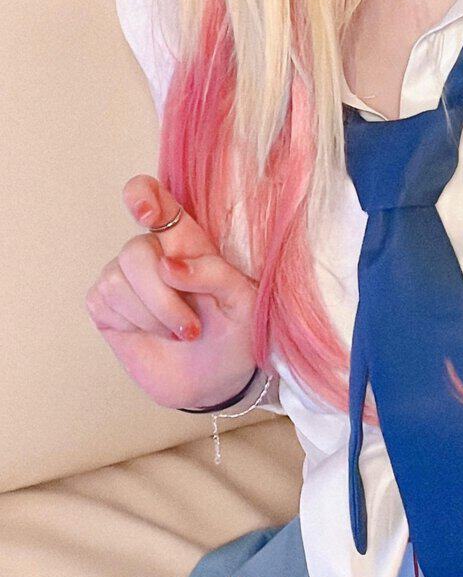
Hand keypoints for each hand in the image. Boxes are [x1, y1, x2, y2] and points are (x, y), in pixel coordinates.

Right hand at [84, 176, 260, 409]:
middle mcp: (152, 251)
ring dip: (155, 316)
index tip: (145, 210)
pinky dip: (136, 324)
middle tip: (193, 328)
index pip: (157, 200)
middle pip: (136, 251)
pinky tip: (154, 333)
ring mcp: (125, 276)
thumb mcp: (243, 303)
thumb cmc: (234, 333)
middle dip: (163, 297)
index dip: (144, 195)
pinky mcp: (105, 303)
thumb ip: (214, 274)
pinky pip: (106, 301)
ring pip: (119, 279)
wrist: (215, 380)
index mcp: (189, 240)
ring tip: (180, 333)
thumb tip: (169, 265)